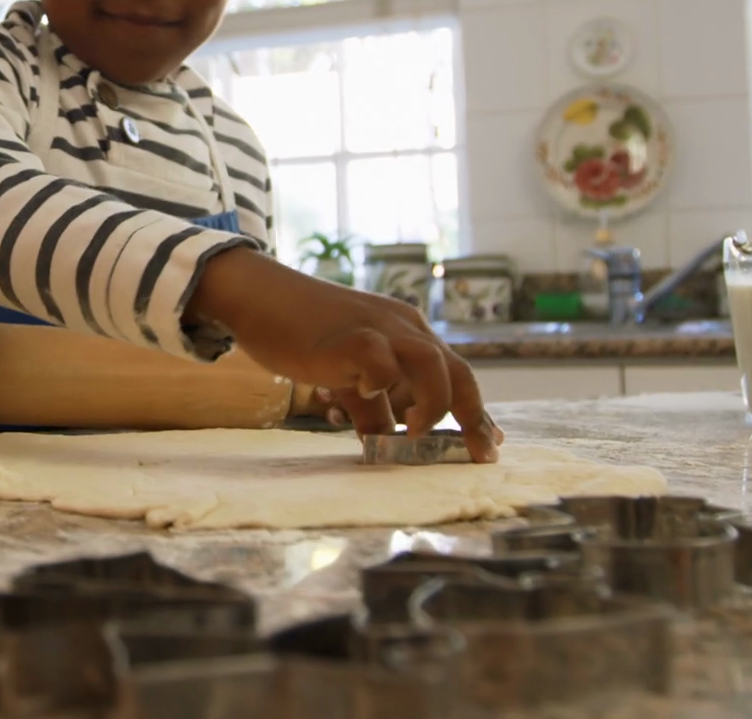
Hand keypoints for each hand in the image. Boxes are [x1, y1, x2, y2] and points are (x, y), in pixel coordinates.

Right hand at [189, 248, 503, 462]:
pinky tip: (362, 396)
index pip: (457, 374)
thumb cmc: (303, 334)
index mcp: (409, 333)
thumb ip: (372, 410)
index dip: (476, 413)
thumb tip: (390, 447)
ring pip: (433, 364)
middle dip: (473, 418)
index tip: (489, 447)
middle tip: (477, 455)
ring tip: (415, 433)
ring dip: (433, 403)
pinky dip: (381, 384)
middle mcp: (403, 327)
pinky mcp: (349, 337)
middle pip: (459, 371)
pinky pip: (381, 361)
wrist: (261, 296)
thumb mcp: (348, 374)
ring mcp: (378, 329)